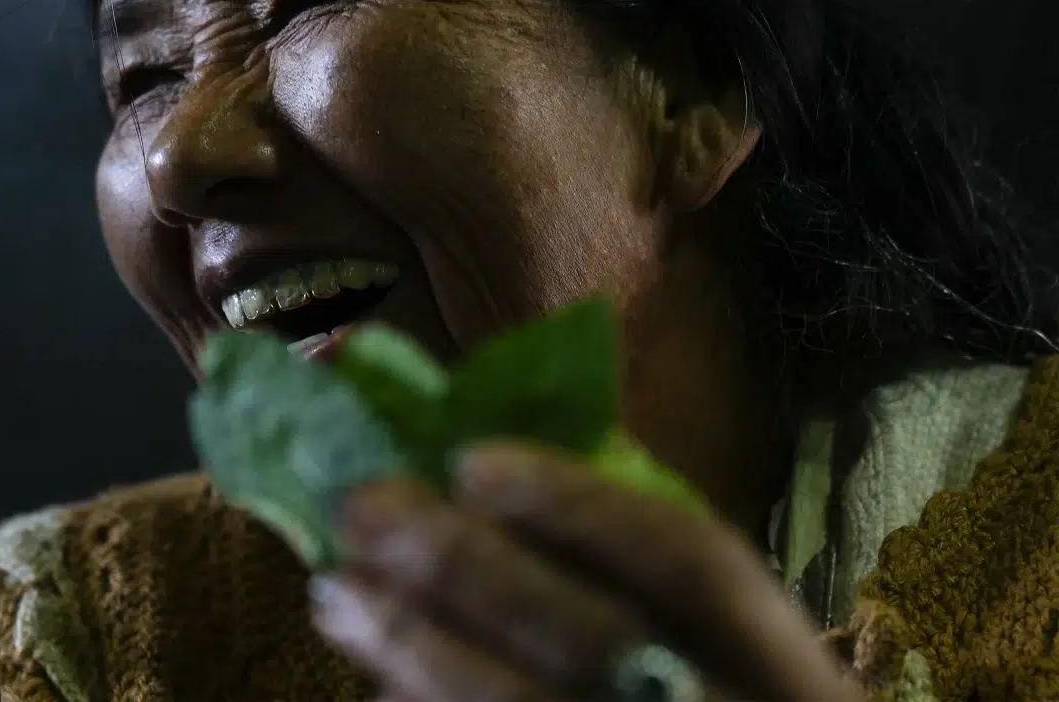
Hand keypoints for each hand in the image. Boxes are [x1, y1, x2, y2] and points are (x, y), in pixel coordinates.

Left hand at [309, 442, 861, 701]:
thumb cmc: (718, 686)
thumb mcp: (716, 629)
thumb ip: (632, 548)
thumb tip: (497, 443)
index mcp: (781, 656)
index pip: (689, 561)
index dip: (577, 505)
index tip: (469, 461)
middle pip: (589, 644)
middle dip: (466, 570)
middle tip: (364, 506)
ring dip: (416, 648)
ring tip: (338, 588)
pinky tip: (379, 675)